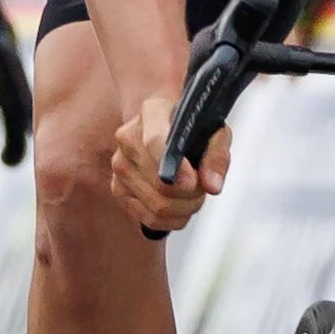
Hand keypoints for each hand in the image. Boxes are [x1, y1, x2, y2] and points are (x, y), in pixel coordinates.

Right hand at [108, 90, 225, 233]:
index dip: (175, 168)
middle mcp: (128, 139)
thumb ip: (217, 156)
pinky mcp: (117, 189)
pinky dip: (172, 220)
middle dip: (192, 195)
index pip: (155, 141)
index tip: (193, 182)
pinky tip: (180, 206)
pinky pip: (149, 219)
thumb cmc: (191, 127)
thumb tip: (212, 186)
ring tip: (193, 194)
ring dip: (185, 208)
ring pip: (157, 206)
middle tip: (203, 186)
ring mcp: (119, 165)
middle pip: (161, 184)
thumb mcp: (214, 132)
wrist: (164, 125)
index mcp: (152, 113)